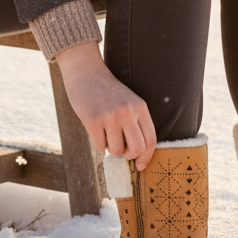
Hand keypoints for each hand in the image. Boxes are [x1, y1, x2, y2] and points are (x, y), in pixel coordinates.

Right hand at [54, 41, 156, 169]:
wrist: (86, 72)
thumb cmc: (108, 91)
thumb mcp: (129, 101)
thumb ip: (136, 123)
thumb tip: (137, 155)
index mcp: (140, 107)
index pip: (151, 139)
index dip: (147, 157)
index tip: (140, 165)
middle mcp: (128, 111)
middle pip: (137, 148)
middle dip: (129, 155)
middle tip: (122, 150)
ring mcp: (110, 116)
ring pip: (116, 150)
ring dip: (110, 147)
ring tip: (106, 132)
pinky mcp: (93, 120)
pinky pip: (100, 145)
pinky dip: (98, 142)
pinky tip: (95, 127)